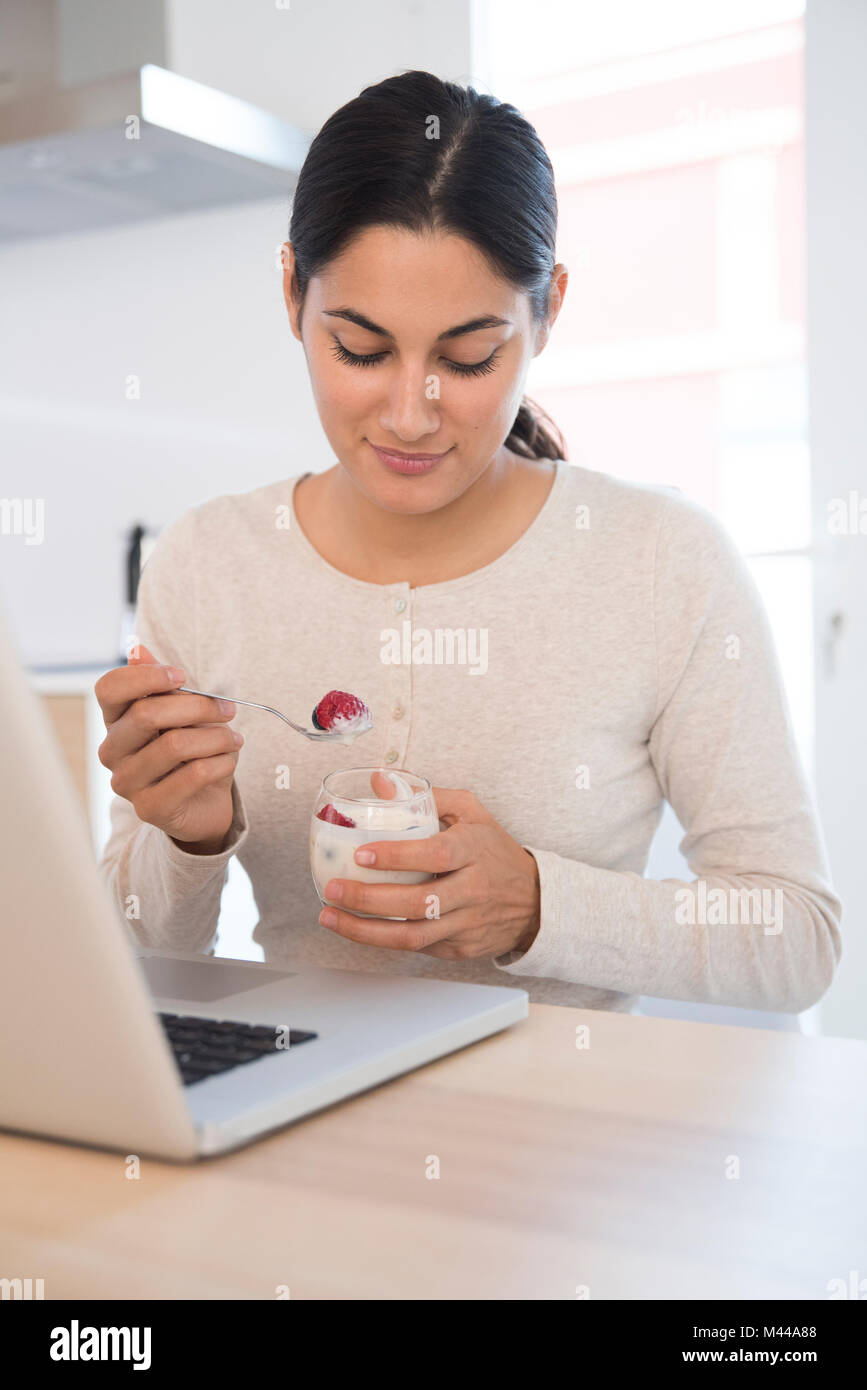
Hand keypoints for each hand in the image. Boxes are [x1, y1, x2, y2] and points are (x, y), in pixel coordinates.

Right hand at [95, 644, 242, 852]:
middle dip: (197, 707)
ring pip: (174, 745)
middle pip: (146, 714)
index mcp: (115, 721)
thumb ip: (161, 685)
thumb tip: (138, 649)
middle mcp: (112, 751)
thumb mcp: (181, 714)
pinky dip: (220, 763)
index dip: (146, 676)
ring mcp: (126, 782)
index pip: (109, 688)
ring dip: (216, 737)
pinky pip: (192, 775)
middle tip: (229, 709)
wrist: (204, 805)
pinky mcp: (149, 808)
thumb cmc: (192, 752)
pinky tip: (229, 760)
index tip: (183, 676)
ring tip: (235, 739)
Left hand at [318, 787, 540, 960]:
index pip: (435, 855)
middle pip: (418, 903)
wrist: (535, 902)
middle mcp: (473, 890)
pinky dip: (383, 939)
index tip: (361, 854)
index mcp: (474, 850)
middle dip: (368, 899)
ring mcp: (468, 924)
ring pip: (412, 936)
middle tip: (333, 889)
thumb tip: (380, 781)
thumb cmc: (494, 851)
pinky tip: (358, 927)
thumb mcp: (472, 813)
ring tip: (331, 917)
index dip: (396, 857)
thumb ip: (428, 796)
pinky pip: (418, 947)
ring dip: (365, 930)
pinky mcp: (460, 949)